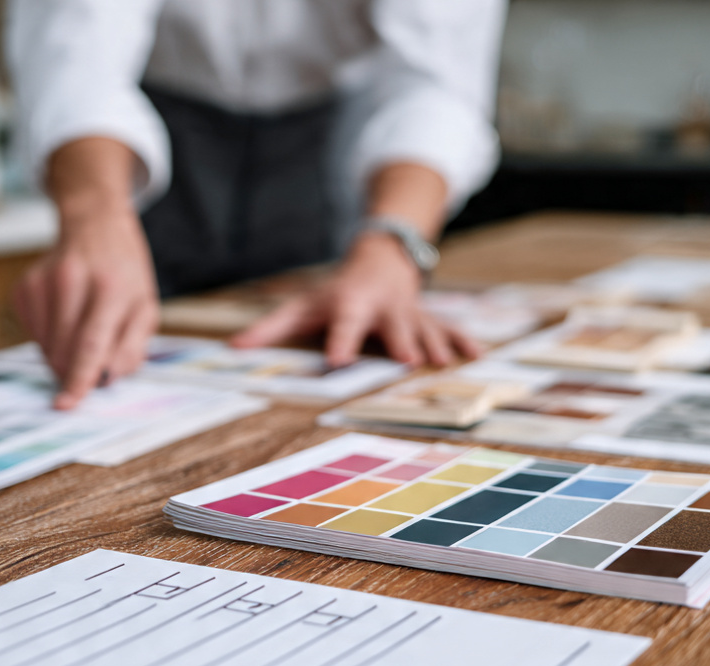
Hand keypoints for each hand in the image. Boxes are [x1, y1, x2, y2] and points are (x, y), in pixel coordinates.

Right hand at [12, 203, 159, 409]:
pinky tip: (65, 316)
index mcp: (111, 288)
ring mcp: (43, 282)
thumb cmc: (125, 275)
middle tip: (90, 368)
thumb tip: (105, 381)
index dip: (79, 379)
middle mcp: (72, 281)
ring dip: (63, 355)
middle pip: (63, 350)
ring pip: (45, 346)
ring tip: (82, 329)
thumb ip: (131, 349)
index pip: (90, 345)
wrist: (95, 227)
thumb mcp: (146, 308)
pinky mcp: (24, 286)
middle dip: (73, 372)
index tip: (66, 404)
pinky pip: (33, 334)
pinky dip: (50, 338)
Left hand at [231, 233, 481, 366]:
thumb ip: (270, 327)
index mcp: (351, 305)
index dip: (340, 342)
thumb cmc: (334, 291)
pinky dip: (462, 340)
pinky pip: (448, 328)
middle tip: (407, 361)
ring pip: (424, 327)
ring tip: (445, 363)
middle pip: (393, 325)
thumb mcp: (302, 305)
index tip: (338, 361)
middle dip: (402, 340)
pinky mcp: (428, 317)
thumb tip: (233, 349)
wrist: (381, 258)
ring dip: (435, 344)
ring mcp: (410, 312)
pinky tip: (477, 356)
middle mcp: (383, 308)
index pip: (344, 324)